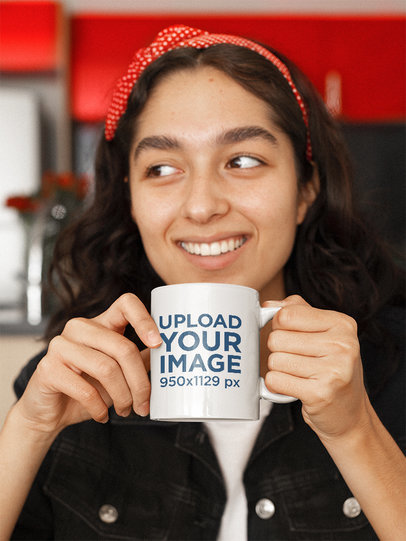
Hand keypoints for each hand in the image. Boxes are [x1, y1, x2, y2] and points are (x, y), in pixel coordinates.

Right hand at [14, 294, 160, 435]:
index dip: (145, 320)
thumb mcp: (119, 373)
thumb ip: (139, 359)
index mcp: (100, 323)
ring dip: (122, 397)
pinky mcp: (48, 368)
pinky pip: (84, 389)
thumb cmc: (88, 388)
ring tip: (126, 411)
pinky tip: (102, 415)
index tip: (159, 344)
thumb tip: (169, 354)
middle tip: (144, 404)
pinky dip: (99, 407)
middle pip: (123, 347)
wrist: (49, 412)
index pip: (126, 304)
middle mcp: (79, 328)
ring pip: (106, 368)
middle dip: (139, 382)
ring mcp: (61, 346)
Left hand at [265, 295, 370, 441]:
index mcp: (342, 324)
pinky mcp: (320, 394)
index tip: (291, 336)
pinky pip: (275, 380)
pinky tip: (293, 388)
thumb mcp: (323, 334)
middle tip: (297, 360)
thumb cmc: (331, 370)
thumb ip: (297, 312)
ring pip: (274, 360)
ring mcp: (333, 370)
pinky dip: (276, 385)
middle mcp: (342, 345)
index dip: (279, 326)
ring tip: (298, 375)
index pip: (287, 314)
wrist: (349, 415)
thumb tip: (268, 304)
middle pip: (276, 338)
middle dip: (278, 351)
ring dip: (278, 370)